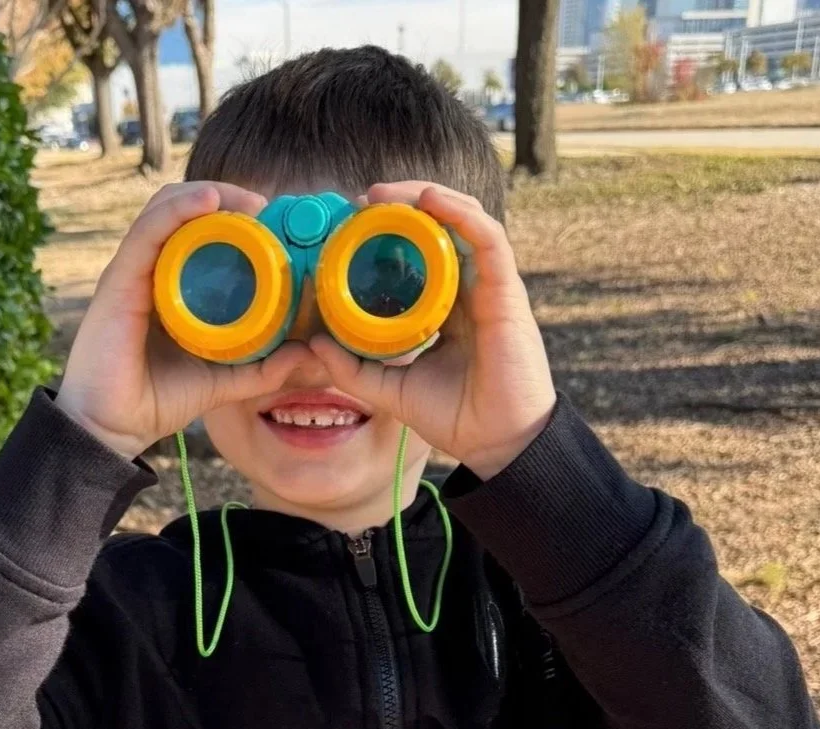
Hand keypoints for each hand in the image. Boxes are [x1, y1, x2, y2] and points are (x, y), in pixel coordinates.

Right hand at [54, 181, 309, 459]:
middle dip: (226, 199)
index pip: (199, 234)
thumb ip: (262, 369)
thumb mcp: (223, 382)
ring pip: (166, 210)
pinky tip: (208, 201)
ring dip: (208, 195)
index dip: (235, 218)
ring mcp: (132, 273)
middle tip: (267, 207)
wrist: (113, 428)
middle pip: (183, 211)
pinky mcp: (118, 281)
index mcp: (170, 288)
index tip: (276, 223)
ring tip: (247, 201)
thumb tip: (306, 354)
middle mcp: (149, 272)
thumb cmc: (157, 401)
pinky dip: (177, 210)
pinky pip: (148, 231)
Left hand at [308, 182, 557, 480]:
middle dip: (403, 204)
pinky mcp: (507, 291)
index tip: (350, 224)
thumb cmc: (455, 417)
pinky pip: (488, 238)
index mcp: (444, 307)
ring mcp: (490, 287)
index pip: (419, 254)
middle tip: (362, 200)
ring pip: (464, 220)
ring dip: (427, 197)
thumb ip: (353, 368)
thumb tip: (311, 344)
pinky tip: (431, 200)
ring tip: (387, 194)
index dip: (389, 232)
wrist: (496, 443)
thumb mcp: (390, 390)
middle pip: (440, 227)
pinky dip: (461, 213)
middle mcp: (468, 289)